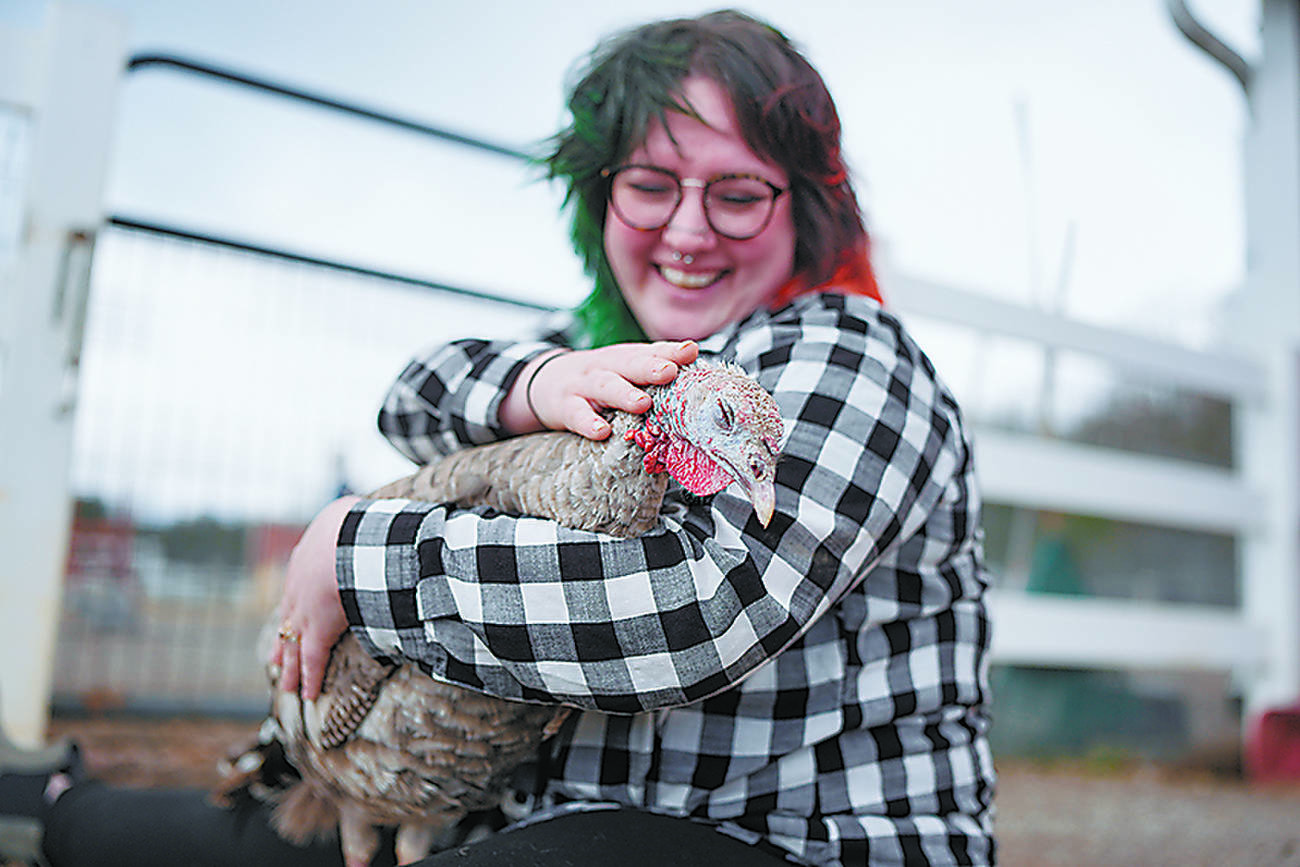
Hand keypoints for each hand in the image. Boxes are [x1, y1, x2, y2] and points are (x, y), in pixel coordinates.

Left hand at [270, 495, 360, 700]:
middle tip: (275, 658)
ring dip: (290, 667)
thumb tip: (372, 518)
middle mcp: (298, 589)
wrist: (346, 541)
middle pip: (287, 620)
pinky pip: (313, 660)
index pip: (297, 589)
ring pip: (293, 646)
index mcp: (306, 560)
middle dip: (283, 640)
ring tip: (286, 684)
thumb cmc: (355, 524)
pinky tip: (309, 695)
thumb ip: (357, 521)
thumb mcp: (350, 516)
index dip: (294, 606)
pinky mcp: (318, 632)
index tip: (291, 618)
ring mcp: (305, 612)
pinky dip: (310, 679)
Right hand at [501, 340, 697, 438]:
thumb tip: (698, 381)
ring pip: (605, 386)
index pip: (650, 351)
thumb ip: (654, 373)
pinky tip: (601, 432)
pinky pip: (577, 415)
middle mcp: (607, 367)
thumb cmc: (598, 380)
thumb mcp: (624, 371)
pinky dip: (588, 423)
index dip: (671, 351)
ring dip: (624, 394)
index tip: (691, 352)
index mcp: (625, 358)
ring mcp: (584, 385)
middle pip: (629, 363)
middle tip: (670, 371)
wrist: (545, 381)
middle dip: (650, 367)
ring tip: (642, 403)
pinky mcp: (565, 406)